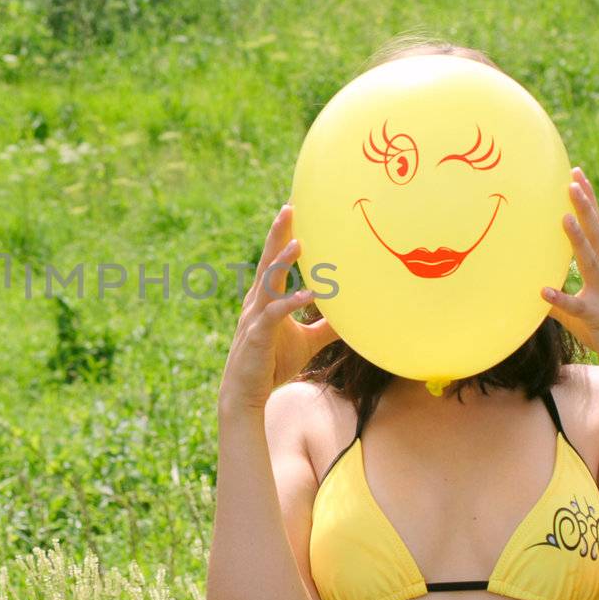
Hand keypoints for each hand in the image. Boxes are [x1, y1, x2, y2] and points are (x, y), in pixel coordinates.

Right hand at [219, 203, 338, 414]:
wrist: (247, 392)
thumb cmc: (273, 363)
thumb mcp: (307, 342)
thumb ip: (326, 327)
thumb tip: (351, 318)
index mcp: (267, 298)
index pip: (275, 261)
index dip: (283, 236)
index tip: (293, 211)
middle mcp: (258, 301)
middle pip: (268, 261)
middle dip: (278, 234)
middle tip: (289, 208)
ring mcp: (255, 316)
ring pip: (269, 282)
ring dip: (282, 262)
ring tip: (298, 243)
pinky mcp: (258, 334)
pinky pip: (274, 314)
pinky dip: (290, 302)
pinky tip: (308, 294)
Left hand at [540, 168, 598, 383]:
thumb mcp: (581, 313)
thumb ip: (559, 301)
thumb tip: (535, 293)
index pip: (596, 228)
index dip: (587, 202)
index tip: (577, 176)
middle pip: (596, 234)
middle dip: (585, 207)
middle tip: (573, 180)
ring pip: (591, 261)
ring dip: (577, 239)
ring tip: (564, 218)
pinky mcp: (598, 317)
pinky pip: (577, 307)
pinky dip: (561, 299)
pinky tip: (543, 290)